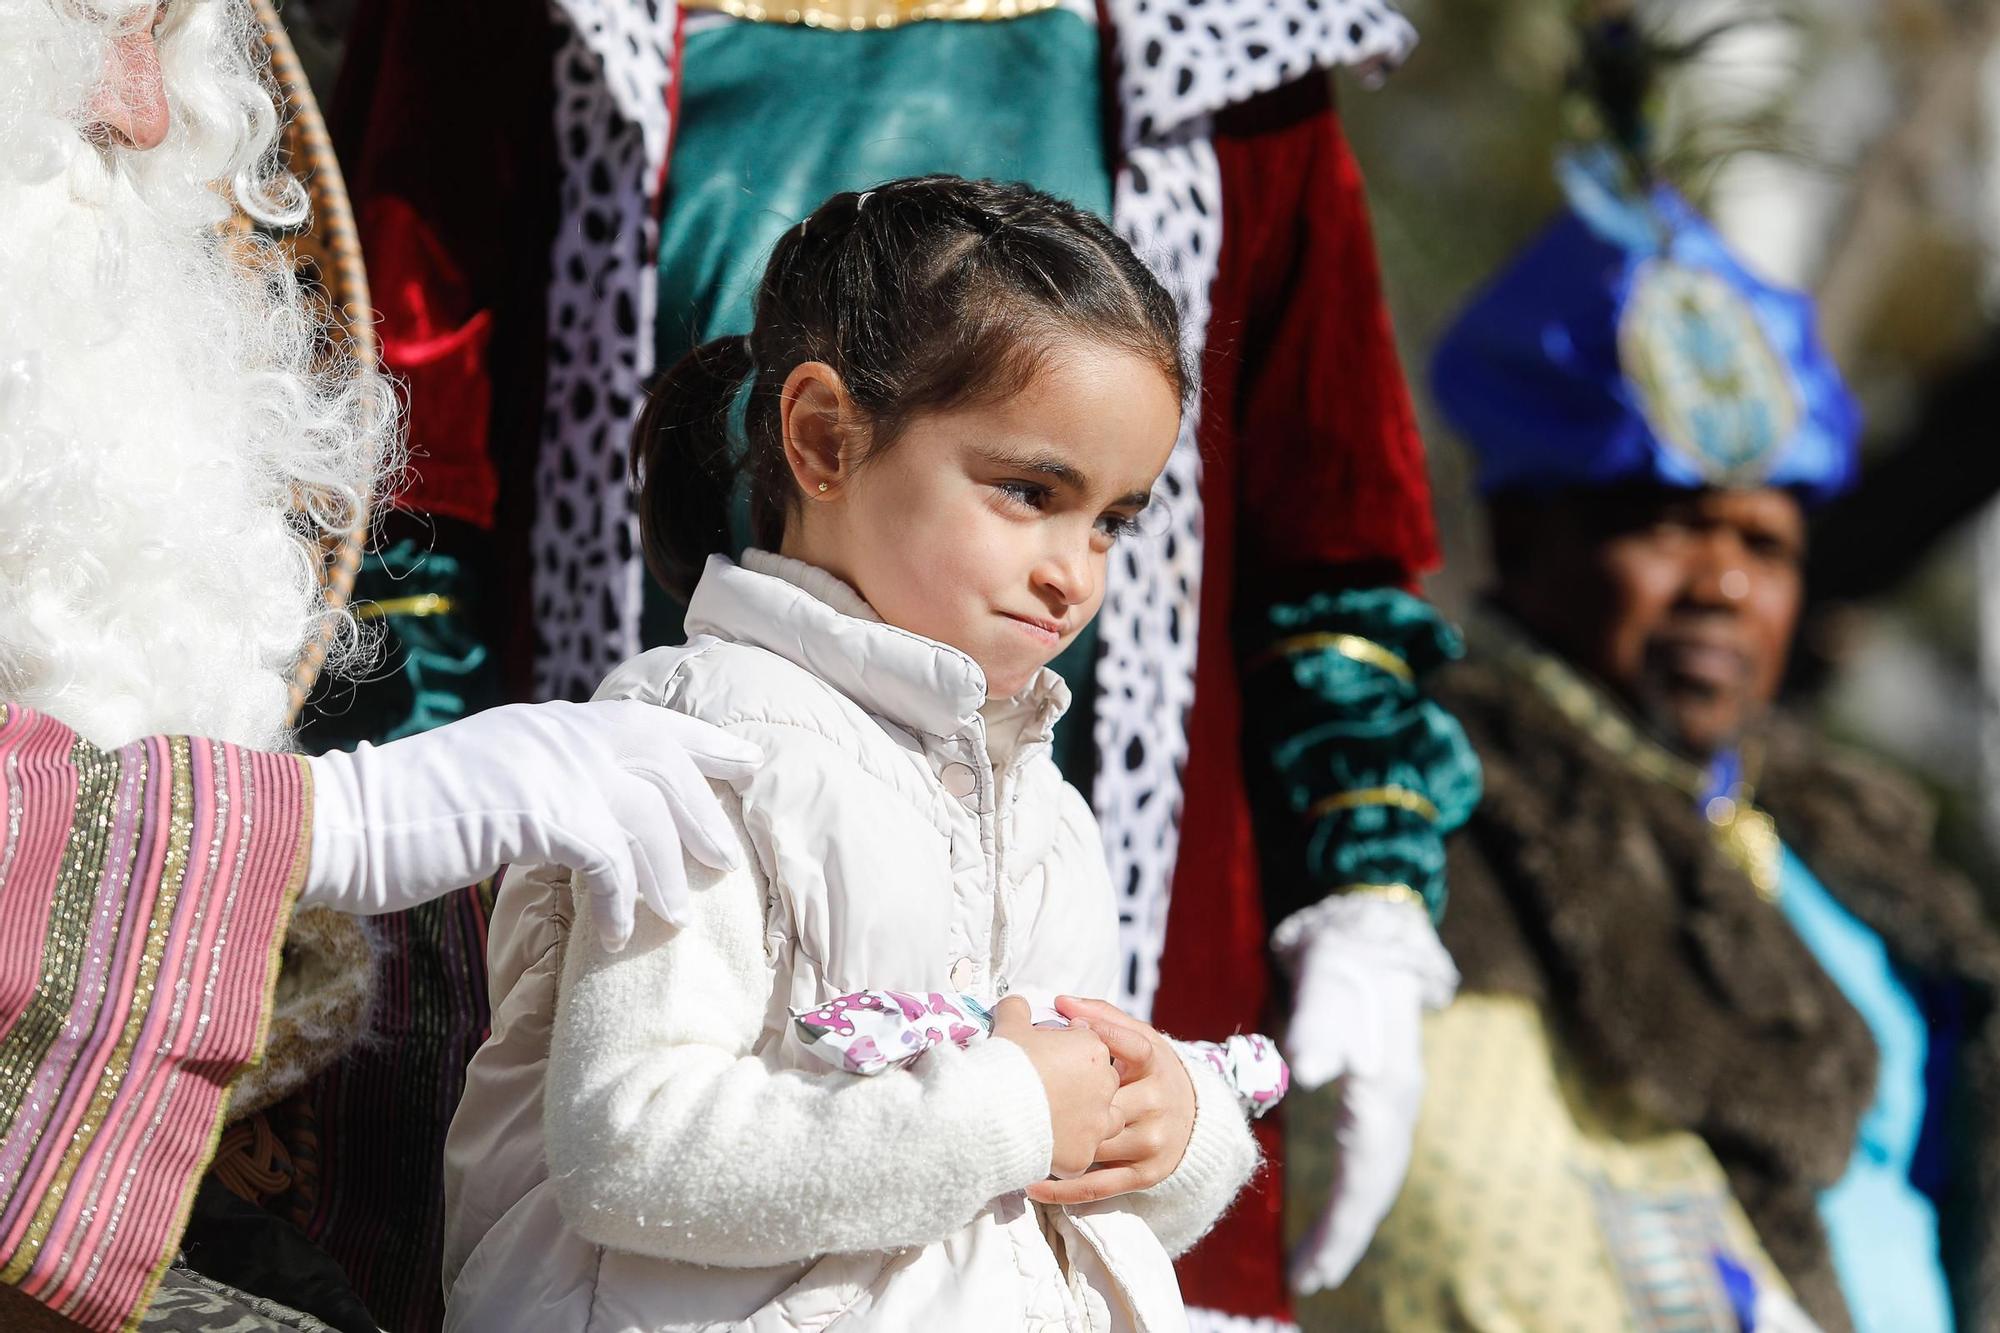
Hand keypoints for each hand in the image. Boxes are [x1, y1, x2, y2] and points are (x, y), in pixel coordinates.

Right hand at [301, 699, 761, 949]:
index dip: (704, 743)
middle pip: (663, 763)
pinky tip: (611, 935)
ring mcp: (546, 767)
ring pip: (645, 814)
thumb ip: (546, 787)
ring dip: (666, 873)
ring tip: (674, 918)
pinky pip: (605, 858)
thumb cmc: (409, 819)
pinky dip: (617, 900)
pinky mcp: (532, 810)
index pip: (648, 722)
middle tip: (727, 861)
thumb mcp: (492, 784)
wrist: (341, 825)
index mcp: (551, 725)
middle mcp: (557, 734)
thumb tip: (596, 822)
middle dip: (702, 814)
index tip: (748, 764)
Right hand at [992, 996, 1119, 1178]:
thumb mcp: (1009, 1026)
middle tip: (1047, 1087)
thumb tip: (1016, 1006)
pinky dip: (1066, 1149)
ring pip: (1104, 1120)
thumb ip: (1017, 1010)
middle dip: (1080, 1084)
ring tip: (1054, 1117)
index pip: (1089, 1045)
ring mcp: (1096, 1124)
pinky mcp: (1082, 1156)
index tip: (1043, 1056)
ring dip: (1085, 1118)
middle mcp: (1104, 1086)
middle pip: (1102, 1082)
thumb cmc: (1005, 1064)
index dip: (1065, 1049)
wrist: (992, 1111)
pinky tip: (1044, 1144)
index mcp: (1092, 1049)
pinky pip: (1081, 1153)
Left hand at [1025, 996, 1195, 1205]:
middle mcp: (1159, 1103)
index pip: (1134, 1046)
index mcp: (1156, 1065)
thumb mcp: (1141, 1039)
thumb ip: (1104, 1019)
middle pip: (1107, 1102)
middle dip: (1067, 1099)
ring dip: (1056, 1143)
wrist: (1195, 1119)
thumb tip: (1060, 1002)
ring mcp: (1152, 1143)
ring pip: (1098, 1145)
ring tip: (1015, 1136)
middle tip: (1023, 1092)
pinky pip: (1098, 1186)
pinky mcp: (1144, 1175)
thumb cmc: (1151, 1071)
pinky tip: (1032, 1182)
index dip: (1104, 1035)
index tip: (1068, 1027)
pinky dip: (1063, 1188)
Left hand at [1273, 894, 1457, 1293]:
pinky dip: (1349, 1191)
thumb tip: (1304, 1070)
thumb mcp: (1329, 989)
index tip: (1313, 1268)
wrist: (1370, 934)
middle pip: (1373, 1187)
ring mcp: (1388, 1101)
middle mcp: (1393, 1104)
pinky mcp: (1375, 1094)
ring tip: (1316, 1261)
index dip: (1341, 1225)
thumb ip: (1317, 1029)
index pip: (1364, 1175)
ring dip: (1348, 1219)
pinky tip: (1330, 1207)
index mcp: (1385, 1092)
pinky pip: (1365, 1157)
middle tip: (1310, 1279)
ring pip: (1371, 1176)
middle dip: (1345, 1235)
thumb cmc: (1345, 964)